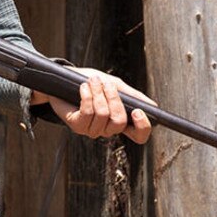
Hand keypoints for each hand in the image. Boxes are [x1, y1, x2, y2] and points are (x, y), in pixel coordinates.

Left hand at [33, 69, 152, 143]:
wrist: (63, 80)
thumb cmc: (90, 83)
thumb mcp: (115, 85)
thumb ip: (132, 96)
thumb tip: (153, 106)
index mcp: (120, 121)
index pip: (138, 136)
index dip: (142, 128)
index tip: (138, 111)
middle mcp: (107, 129)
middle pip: (119, 122)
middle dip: (113, 99)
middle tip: (106, 84)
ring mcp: (91, 130)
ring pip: (102, 115)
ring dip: (98, 93)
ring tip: (92, 81)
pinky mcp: (76, 126)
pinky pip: (87, 113)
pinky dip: (87, 96)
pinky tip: (83, 87)